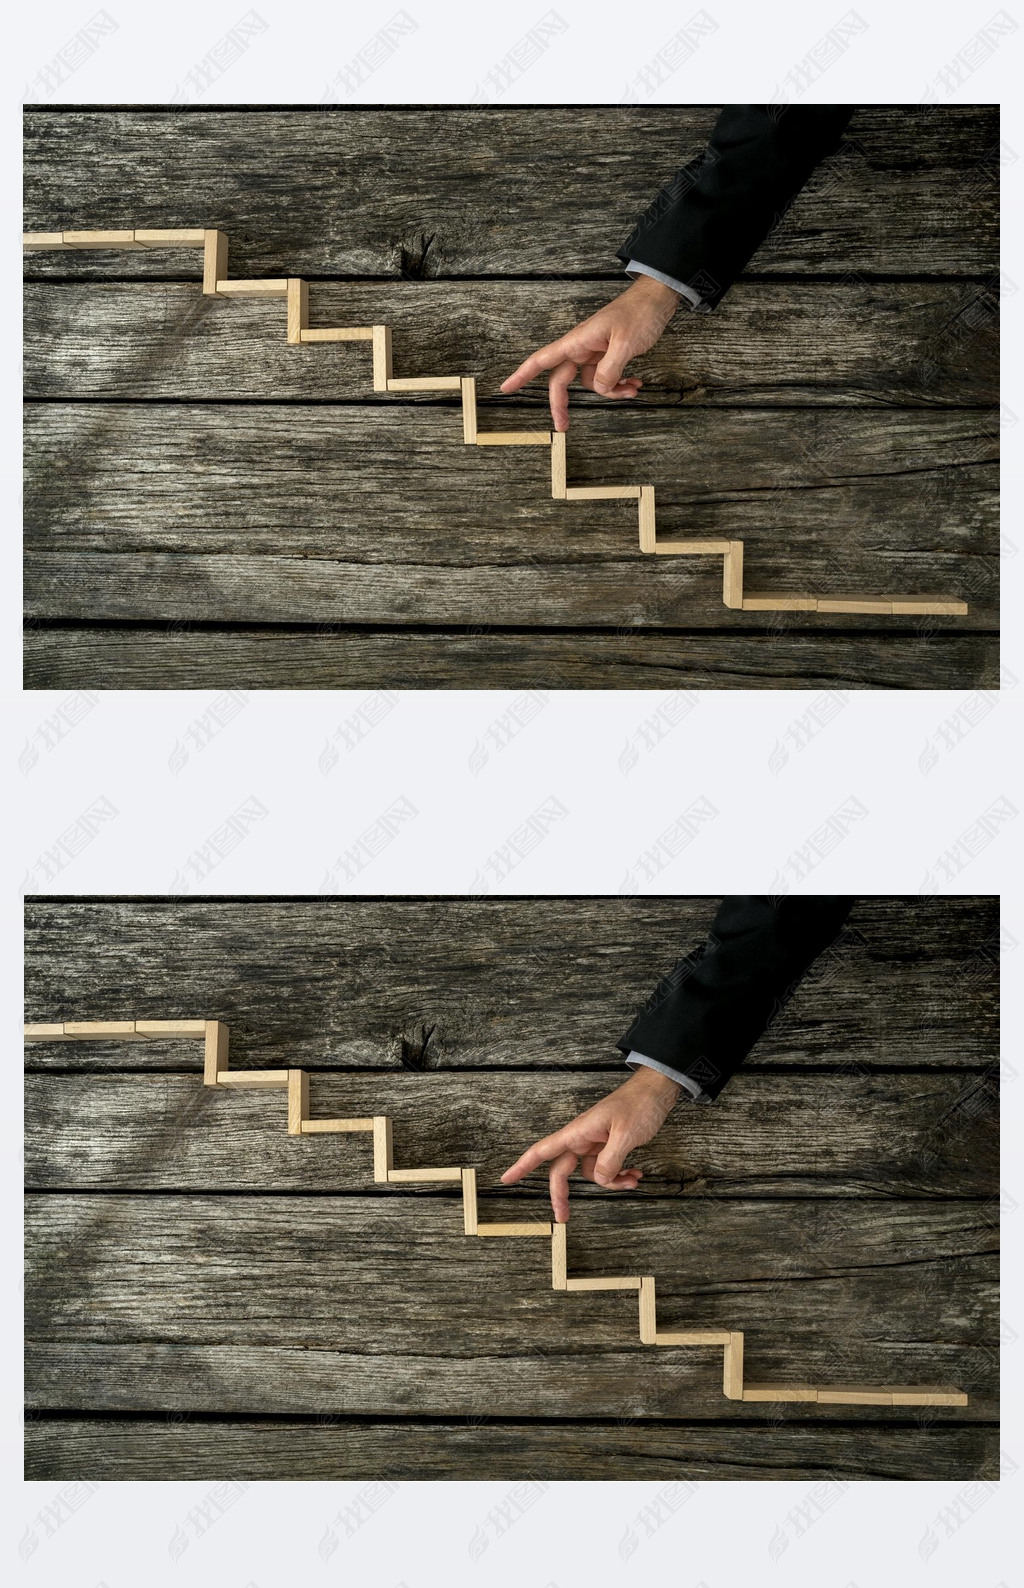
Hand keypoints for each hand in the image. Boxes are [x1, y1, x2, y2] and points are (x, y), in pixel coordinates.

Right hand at [500, 275, 680, 431]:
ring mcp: (595, 352)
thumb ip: (609, 370)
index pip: (541, 360)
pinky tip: (636, 383)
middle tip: (564, 427)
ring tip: (632, 389)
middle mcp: (582, 348)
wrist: (657, 298)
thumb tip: (599, 389)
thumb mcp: (626, 343)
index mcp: (577, 341)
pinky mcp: (609, 354)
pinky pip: (607, 377)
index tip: (505, 388)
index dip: (521, 375)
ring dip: (611, 391)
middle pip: (562, 381)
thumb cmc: (639, 313)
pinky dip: (621, 384)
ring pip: (591, 382)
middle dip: (564, 404)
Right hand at [500, 1066, 681, 1222]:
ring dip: (611, 1181)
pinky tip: (636, 1173)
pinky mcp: (609, 1144)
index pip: (542, 1151)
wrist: (657, 1090)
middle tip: (564, 1218)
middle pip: (562, 1170)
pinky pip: (607, 1167)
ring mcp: (596, 1142)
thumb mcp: (626, 1135)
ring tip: (632, 1180)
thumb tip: (598, 1180)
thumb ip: (609, 1161)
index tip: (506, 1179)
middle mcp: (582, 1138)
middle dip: (564, 1195)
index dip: (522, 1165)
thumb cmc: (639, 1104)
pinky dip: (621, 1174)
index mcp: (578, 1132)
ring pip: (591, 1172)